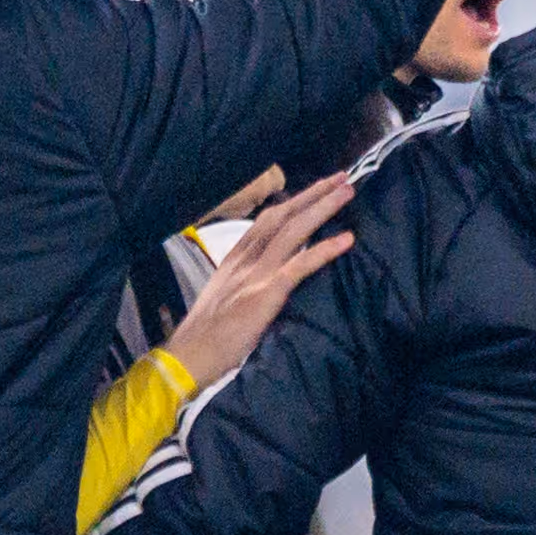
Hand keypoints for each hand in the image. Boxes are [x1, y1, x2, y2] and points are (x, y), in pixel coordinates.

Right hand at [168, 173, 357, 385]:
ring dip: (323, 208)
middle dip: (313, 194)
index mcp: (234, 259)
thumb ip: (243, 284)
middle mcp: (245, 259)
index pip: (266, 221)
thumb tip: (263, 282)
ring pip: (294, 230)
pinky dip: (325, 250)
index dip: (292, 202)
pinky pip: (300, 265)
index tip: (315, 189)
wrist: (187, 357)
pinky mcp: (265, 294)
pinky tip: (347, 239)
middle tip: (341, 177)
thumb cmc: (204, 338)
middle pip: (283, 215)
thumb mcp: (223, 299)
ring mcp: (255, 275)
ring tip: (348, 191)